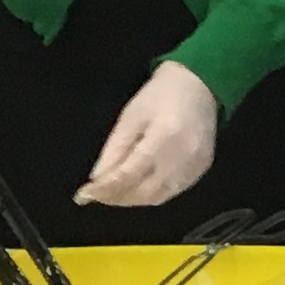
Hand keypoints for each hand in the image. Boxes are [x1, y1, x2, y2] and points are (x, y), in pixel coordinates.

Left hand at [75, 60, 217, 208]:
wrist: (199, 85)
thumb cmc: (160, 95)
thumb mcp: (130, 117)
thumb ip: (114, 149)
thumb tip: (97, 178)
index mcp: (163, 138)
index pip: (128, 175)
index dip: (104, 189)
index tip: (83, 195)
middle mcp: (182, 157)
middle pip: (144, 193)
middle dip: (117, 198)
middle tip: (97, 196)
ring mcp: (195, 166)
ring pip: (159, 197)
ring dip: (133, 200)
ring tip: (115, 194)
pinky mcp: (202, 169)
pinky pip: (173, 192)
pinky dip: (152, 195)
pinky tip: (139, 188)